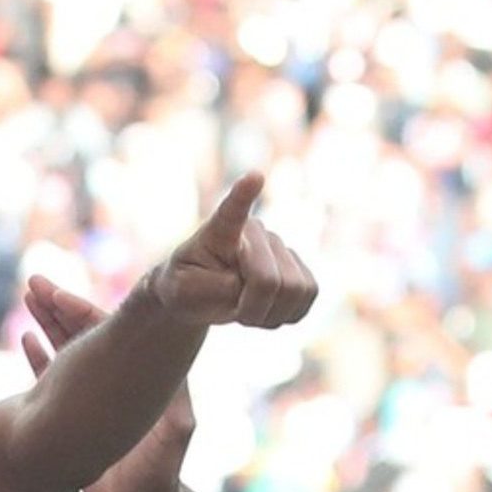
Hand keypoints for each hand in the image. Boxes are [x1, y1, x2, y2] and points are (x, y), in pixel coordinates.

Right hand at [21, 277, 196, 491]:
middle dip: (60, 307)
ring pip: (69, 348)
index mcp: (139, 375)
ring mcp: (95, 394)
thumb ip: (174, 406)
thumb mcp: (173, 436)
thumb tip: (175, 371)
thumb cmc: (162, 475)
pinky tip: (25, 336)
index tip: (58, 293)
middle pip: (86, 332)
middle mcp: (117, 378)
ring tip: (27, 297)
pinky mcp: (78, 414)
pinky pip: (54, 379)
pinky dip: (40, 357)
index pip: (109, 332)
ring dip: (49, 323)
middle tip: (33, 283)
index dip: (82, 310)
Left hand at [142, 172, 316, 327]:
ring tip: (247, 308)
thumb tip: (255, 285)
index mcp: (219, 231)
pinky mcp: (300, 268)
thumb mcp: (184, 293)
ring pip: (296, 291)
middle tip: (232, 310)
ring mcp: (281, 247)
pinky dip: (286, 314)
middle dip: (252, 307)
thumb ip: (217, 288)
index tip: (254, 177)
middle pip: (269, 281)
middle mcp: (256, 232)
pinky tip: (266, 308)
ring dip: (269, 314)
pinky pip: (308, 297)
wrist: (200, 292)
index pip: (232, 211)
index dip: (243, 195)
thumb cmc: (188, 286)